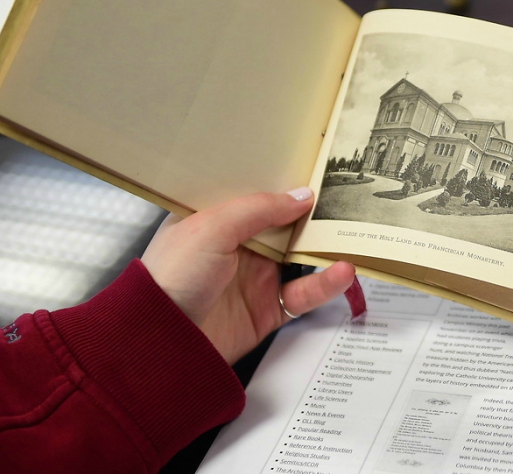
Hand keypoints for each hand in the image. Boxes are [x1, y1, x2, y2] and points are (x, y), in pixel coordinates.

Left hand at [141, 188, 356, 362]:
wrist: (159, 344)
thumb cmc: (171, 278)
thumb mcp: (211, 228)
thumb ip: (259, 209)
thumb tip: (302, 195)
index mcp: (215, 219)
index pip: (256, 195)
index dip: (284, 183)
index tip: (318, 169)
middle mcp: (236, 246)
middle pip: (285, 225)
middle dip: (314, 214)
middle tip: (350, 197)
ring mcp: (254, 279)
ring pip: (301, 258)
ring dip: (325, 248)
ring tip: (353, 234)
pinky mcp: (268, 311)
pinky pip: (304, 294)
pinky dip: (326, 284)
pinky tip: (341, 271)